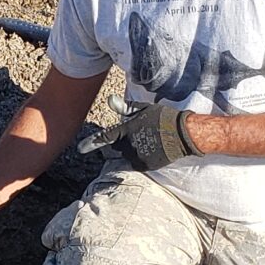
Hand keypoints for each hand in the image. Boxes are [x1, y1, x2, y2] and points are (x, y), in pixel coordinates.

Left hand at [76, 102, 193, 171]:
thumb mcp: (143, 109)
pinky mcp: (146, 166)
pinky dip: (139, 157)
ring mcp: (137, 157)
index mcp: (126, 130)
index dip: (91, 143)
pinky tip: (151, 149)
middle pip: (115, 148)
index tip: (80, 149)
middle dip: (119, 143)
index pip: (105, 138)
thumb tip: (109, 99)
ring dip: (130, 150)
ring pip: (126, 156)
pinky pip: (136, 163)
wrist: (183, 134)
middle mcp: (129, 146)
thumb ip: (125, 108)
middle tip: (134, 136)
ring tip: (147, 141)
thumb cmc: (163, 117)